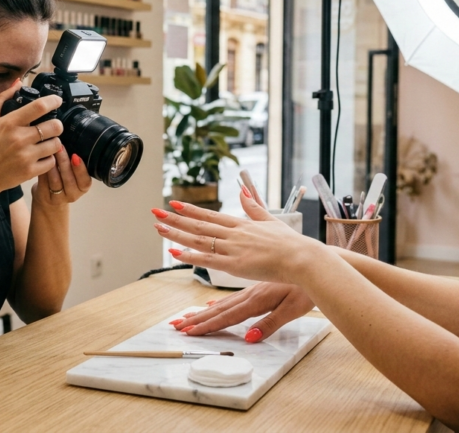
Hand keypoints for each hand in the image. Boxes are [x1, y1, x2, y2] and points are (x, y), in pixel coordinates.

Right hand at [0, 80, 64, 195]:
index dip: (53, 101)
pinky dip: (49, 158)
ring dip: (53, 142)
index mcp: (9, 123)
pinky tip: (41, 156)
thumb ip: (2, 99)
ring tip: (46, 142)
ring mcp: (26, 156)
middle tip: (52, 126)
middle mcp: (19, 138)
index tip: (58, 101)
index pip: (39, 107)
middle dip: (57, 125)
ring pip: (56, 144)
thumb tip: (17, 83)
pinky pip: (51, 161)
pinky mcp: (30, 171)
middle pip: (55, 126)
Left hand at [31, 150, 92, 206]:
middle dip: (64, 162)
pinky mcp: (44, 197)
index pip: (85, 180)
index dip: (80, 169)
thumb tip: (71, 140)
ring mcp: (58, 198)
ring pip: (55, 181)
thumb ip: (73, 162)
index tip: (75, 156)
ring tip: (49, 151)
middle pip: (69, 179)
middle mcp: (72, 195)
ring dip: (52, 165)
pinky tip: (40, 159)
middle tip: (59, 147)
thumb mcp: (72, 174)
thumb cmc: (62, 181)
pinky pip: (43, 182)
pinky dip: (42, 169)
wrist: (49, 200)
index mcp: (82, 187)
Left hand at [152, 190, 320, 283]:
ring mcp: (233, 249)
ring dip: (177, 233)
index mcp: (241, 225)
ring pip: (198, 239)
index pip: (210, 215)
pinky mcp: (235, 265)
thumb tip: (242, 192)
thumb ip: (254, 208)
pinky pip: (208, 260)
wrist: (303, 258)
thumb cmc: (291, 243)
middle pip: (199, 225)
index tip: (174, 203)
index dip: (190, 209)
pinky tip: (175, 252)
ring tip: (159, 228)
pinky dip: (190, 255)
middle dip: (175, 218)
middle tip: (155, 212)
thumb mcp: (271, 220)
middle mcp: (233, 234)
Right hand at [170, 282, 314, 342]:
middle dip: (197, 319)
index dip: (207, 325)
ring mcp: (252, 289)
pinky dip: (219, 302)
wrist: (316, 263)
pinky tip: (211, 303)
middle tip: (177, 324)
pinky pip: (232, 296)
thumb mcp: (292, 309)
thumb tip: (250, 338)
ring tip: (187, 316)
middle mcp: (251, 293)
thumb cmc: (308, 288)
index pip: (227, 317)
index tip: (188, 331)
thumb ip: (270, 324)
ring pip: (222, 302)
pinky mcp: (257, 286)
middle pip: (219, 309)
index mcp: (257, 299)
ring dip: (203, 311)